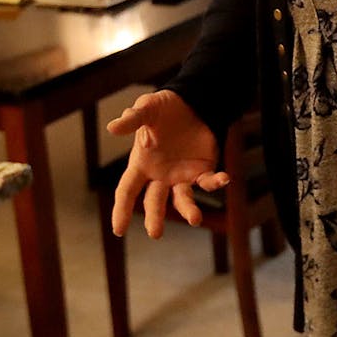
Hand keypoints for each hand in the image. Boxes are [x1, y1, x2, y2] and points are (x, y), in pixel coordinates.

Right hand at [106, 89, 226, 238]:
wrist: (191, 103)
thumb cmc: (163, 109)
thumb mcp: (146, 109)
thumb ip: (132, 119)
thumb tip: (112, 128)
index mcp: (141, 164)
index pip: (127, 190)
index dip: (121, 209)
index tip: (118, 230)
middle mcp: (160, 176)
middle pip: (154, 201)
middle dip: (155, 217)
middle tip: (155, 233)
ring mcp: (181, 175)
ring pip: (183, 198)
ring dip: (189, 209)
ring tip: (195, 220)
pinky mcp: (203, 169)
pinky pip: (208, 181)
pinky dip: (216, 182)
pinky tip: (224, 179)